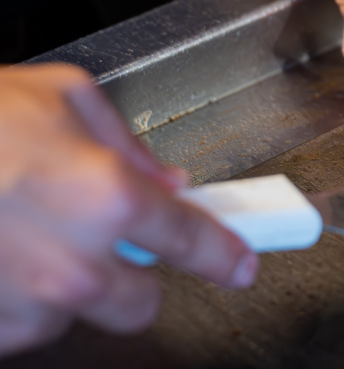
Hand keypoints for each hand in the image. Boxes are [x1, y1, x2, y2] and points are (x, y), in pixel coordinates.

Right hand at [0, 65, 257, 356]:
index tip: (241, 265)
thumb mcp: (62, 94)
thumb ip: (126, 142)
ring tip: (17, 233)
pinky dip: (12, 300)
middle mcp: (72, 266)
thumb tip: (167, 180)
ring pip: (73, 318)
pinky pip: (18, 328)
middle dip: (132, 276)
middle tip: (99, 241)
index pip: (192, 241)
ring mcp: (23, 307)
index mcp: (108, 197)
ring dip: (60, 287)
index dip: (225, 254)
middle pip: (141, 305)